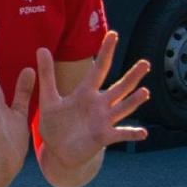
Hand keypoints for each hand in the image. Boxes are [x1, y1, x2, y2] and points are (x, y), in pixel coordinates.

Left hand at [34, 31, 150, 168]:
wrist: (58, 152)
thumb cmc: (55, 125)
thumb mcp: (48, 99)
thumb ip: (46, 76)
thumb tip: (41, 49)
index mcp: (85, 93)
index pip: (98, 68)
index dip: (105, 52)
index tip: (113, 34)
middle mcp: (99, 105)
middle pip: (118, 87)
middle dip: (132, 76)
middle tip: (145, 63)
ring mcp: (104, 121)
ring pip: (122, 108)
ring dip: (133, 101)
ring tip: (145, 92)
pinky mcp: (104, 137)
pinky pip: (120, 134)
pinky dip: (131, 134)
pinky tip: (143, 132)